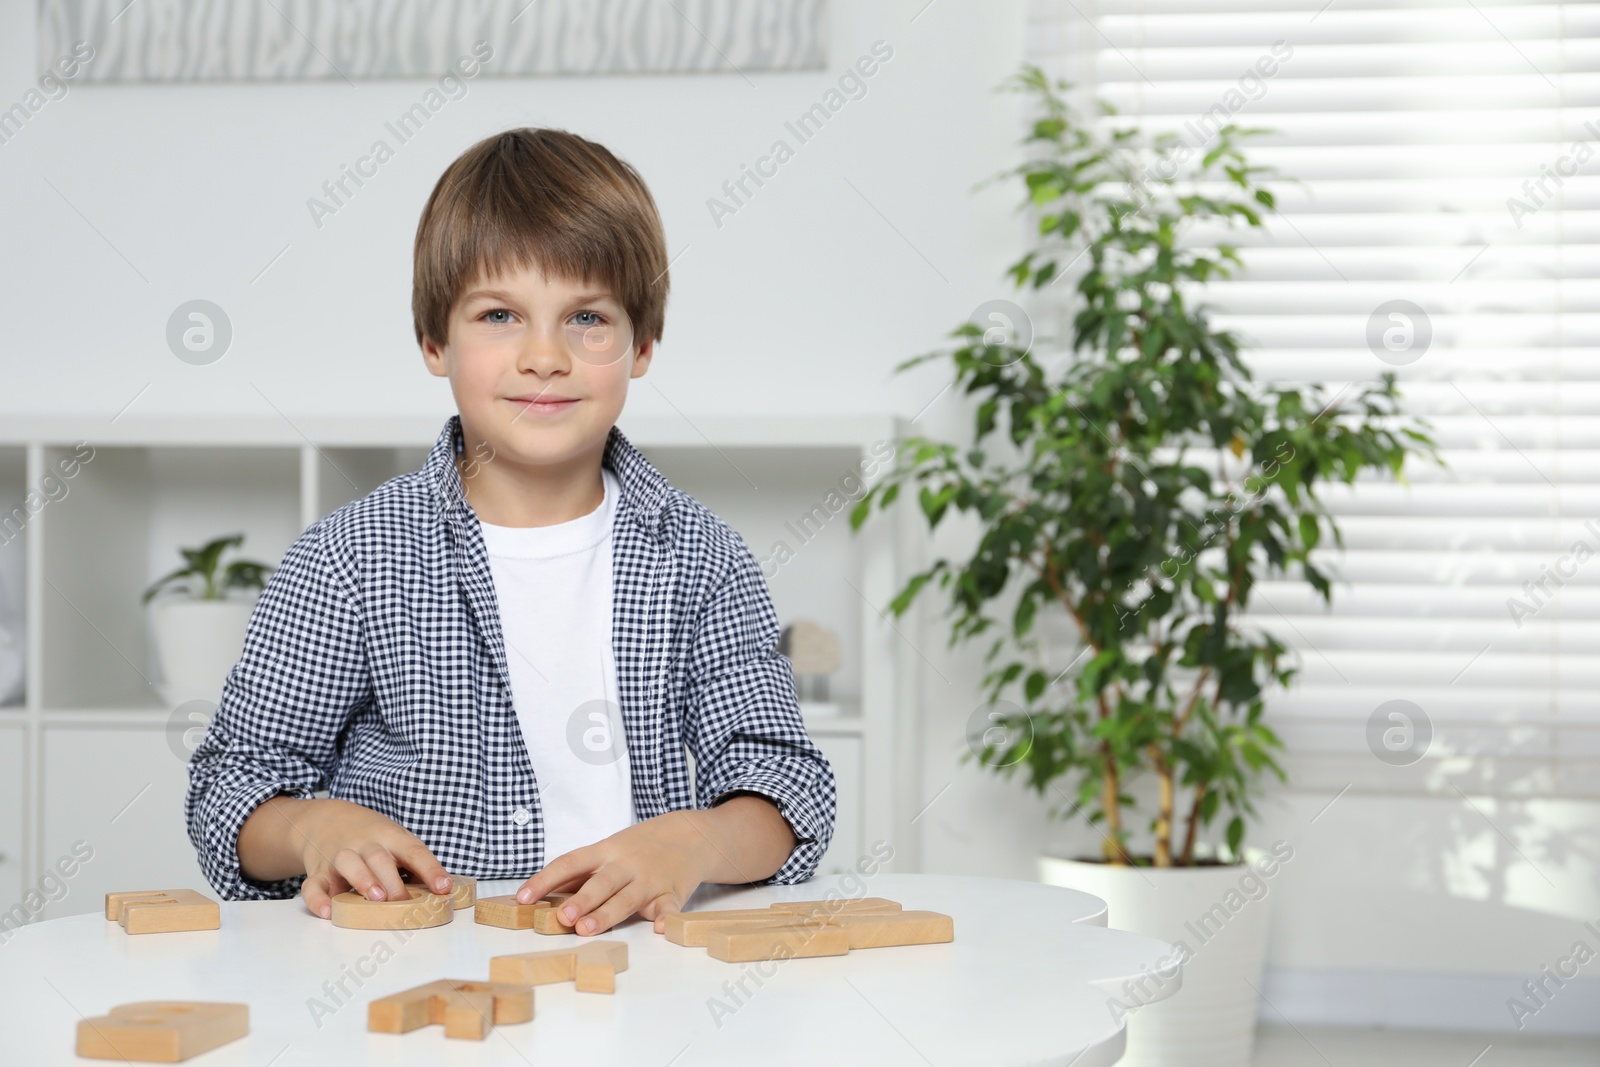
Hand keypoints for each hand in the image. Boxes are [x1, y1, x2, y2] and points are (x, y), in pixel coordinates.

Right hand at [242, 796, 452, 919]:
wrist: (325, 819)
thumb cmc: (371, 836)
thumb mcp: (395, 839)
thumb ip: (413, 863)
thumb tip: (443, 891)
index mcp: (390, 836)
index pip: (413, 850)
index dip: (430, 869)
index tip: (444, 888)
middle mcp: (364, 844)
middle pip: (379, 858)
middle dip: (392, 880)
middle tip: (405, 902)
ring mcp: (338, 856)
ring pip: (348, 863)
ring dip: (363, 880)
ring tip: (376, 898)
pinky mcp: (318, 871)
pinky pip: (313, 885)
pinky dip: (318, 899)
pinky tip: (328, 913)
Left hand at [513, 810, 714, 935]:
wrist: (691, 834)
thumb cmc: (639, 847)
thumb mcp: (609, 850)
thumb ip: (580, 872)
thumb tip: (538, 893)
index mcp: (605, 851)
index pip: (570, 863)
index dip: (545, 880)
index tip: (522, 898)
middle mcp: (625, 864)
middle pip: (600, 883)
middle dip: (579, 900)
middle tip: (561, 917)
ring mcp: (649, 879)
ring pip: (626, 898)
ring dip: (607, 913)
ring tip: (586, 929)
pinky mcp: (672, 893)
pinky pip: (669, 908)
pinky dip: (667, 919)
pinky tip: (661, 929)